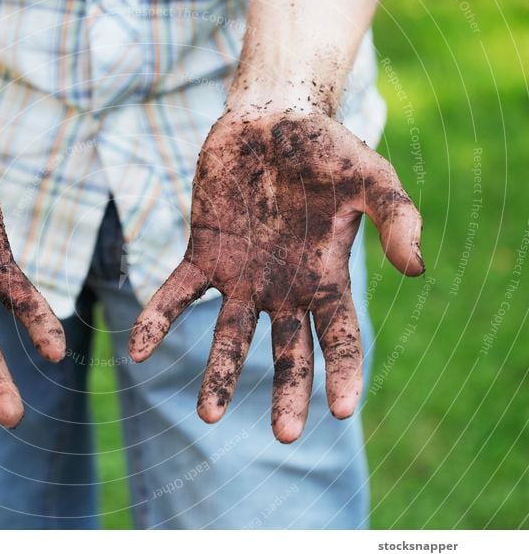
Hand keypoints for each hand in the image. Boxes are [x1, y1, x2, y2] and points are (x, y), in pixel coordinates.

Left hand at [129, 111, 422, 442]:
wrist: (270, 117)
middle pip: (287, 350)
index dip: (343, 372)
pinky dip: (158, 320)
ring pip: (230, 335)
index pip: (339, 336)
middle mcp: (282, 287)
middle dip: (286, 391)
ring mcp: (241, 276)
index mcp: (325, 277)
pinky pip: (179, 295)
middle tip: (284, 436)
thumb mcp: (371, 177)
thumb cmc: (326, 146)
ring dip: (219, 373)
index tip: (343, 410)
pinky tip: (137, 350)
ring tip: (208, 415)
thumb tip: (417, 269)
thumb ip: (397, 218)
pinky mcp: (203, 255)